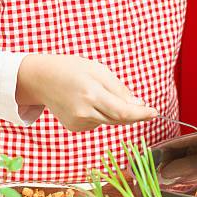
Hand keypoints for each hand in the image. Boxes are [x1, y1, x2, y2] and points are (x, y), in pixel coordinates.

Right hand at [17, 55, 156, 131]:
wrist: (41, 78)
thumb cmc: (72, 69)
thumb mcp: (99, 71)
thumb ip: (120, 90)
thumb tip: (139, 105)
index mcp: (92, 95)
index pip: (124, 112)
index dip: (142, 115)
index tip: (155, 112)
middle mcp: (84, 112)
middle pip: (119, 119)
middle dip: (132, 112)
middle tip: (136, 102)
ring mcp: (78, 122)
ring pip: (109, 121)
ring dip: (114, 111)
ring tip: (97, 93)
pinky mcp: (75, 127)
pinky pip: (98, 122)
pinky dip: (100, 114)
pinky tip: (87, 102)